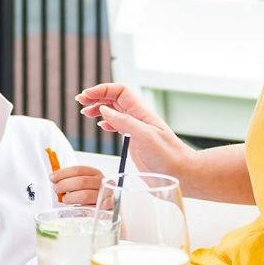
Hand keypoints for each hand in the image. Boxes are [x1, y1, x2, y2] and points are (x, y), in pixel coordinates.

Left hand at [50, 162, 104, 205]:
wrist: (109, 204)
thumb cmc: (93, 194)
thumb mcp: (85, 185)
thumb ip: (73, 182)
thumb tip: (55, 181)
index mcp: (95, 173)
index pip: (78, 170)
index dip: (63, 173)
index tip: (52, 178)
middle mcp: (102, 182)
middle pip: (81, 181)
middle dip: (65, 185)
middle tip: (56, 189)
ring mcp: (107, 194)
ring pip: (86, 195)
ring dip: (71, 197)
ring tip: (64, 199)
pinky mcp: (109, 207)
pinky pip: (93, 208)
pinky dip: (83, 208)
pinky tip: (75, 208)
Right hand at [73, 84, 193, 183]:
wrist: (182, 174)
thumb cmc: (169, 156)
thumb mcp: (145, 136)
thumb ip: (124, 121)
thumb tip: (104, 110)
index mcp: (141, 113)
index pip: (119, 92)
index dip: (102, 90)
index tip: (86, 95)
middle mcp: (139, 119)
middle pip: (114, 100)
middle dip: (97, 97)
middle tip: (80, 101)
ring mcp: (137, 130)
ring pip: (115, 112)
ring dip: (99, 109)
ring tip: (86, 112)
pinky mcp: (136, 143)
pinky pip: (118, 126)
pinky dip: (107, 123)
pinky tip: (101, 125)